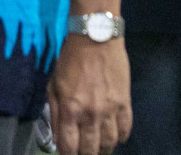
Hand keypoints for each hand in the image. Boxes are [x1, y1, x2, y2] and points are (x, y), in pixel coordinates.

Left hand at [46, 35, 130, 154]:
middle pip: (90, 149)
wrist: (96, 37)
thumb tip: (57, 138)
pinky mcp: (125, 102)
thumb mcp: (54, 84)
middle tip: (86, 152)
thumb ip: (54, 113)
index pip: (69, 146)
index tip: (69, 154)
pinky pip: (126, 128)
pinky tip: (116, 137)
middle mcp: (90, 114)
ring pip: (109, 142)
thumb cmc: (70, 59)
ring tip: (101, 149)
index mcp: (70, 109)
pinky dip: (121, 137)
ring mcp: (110, 109)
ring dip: (104, 150)